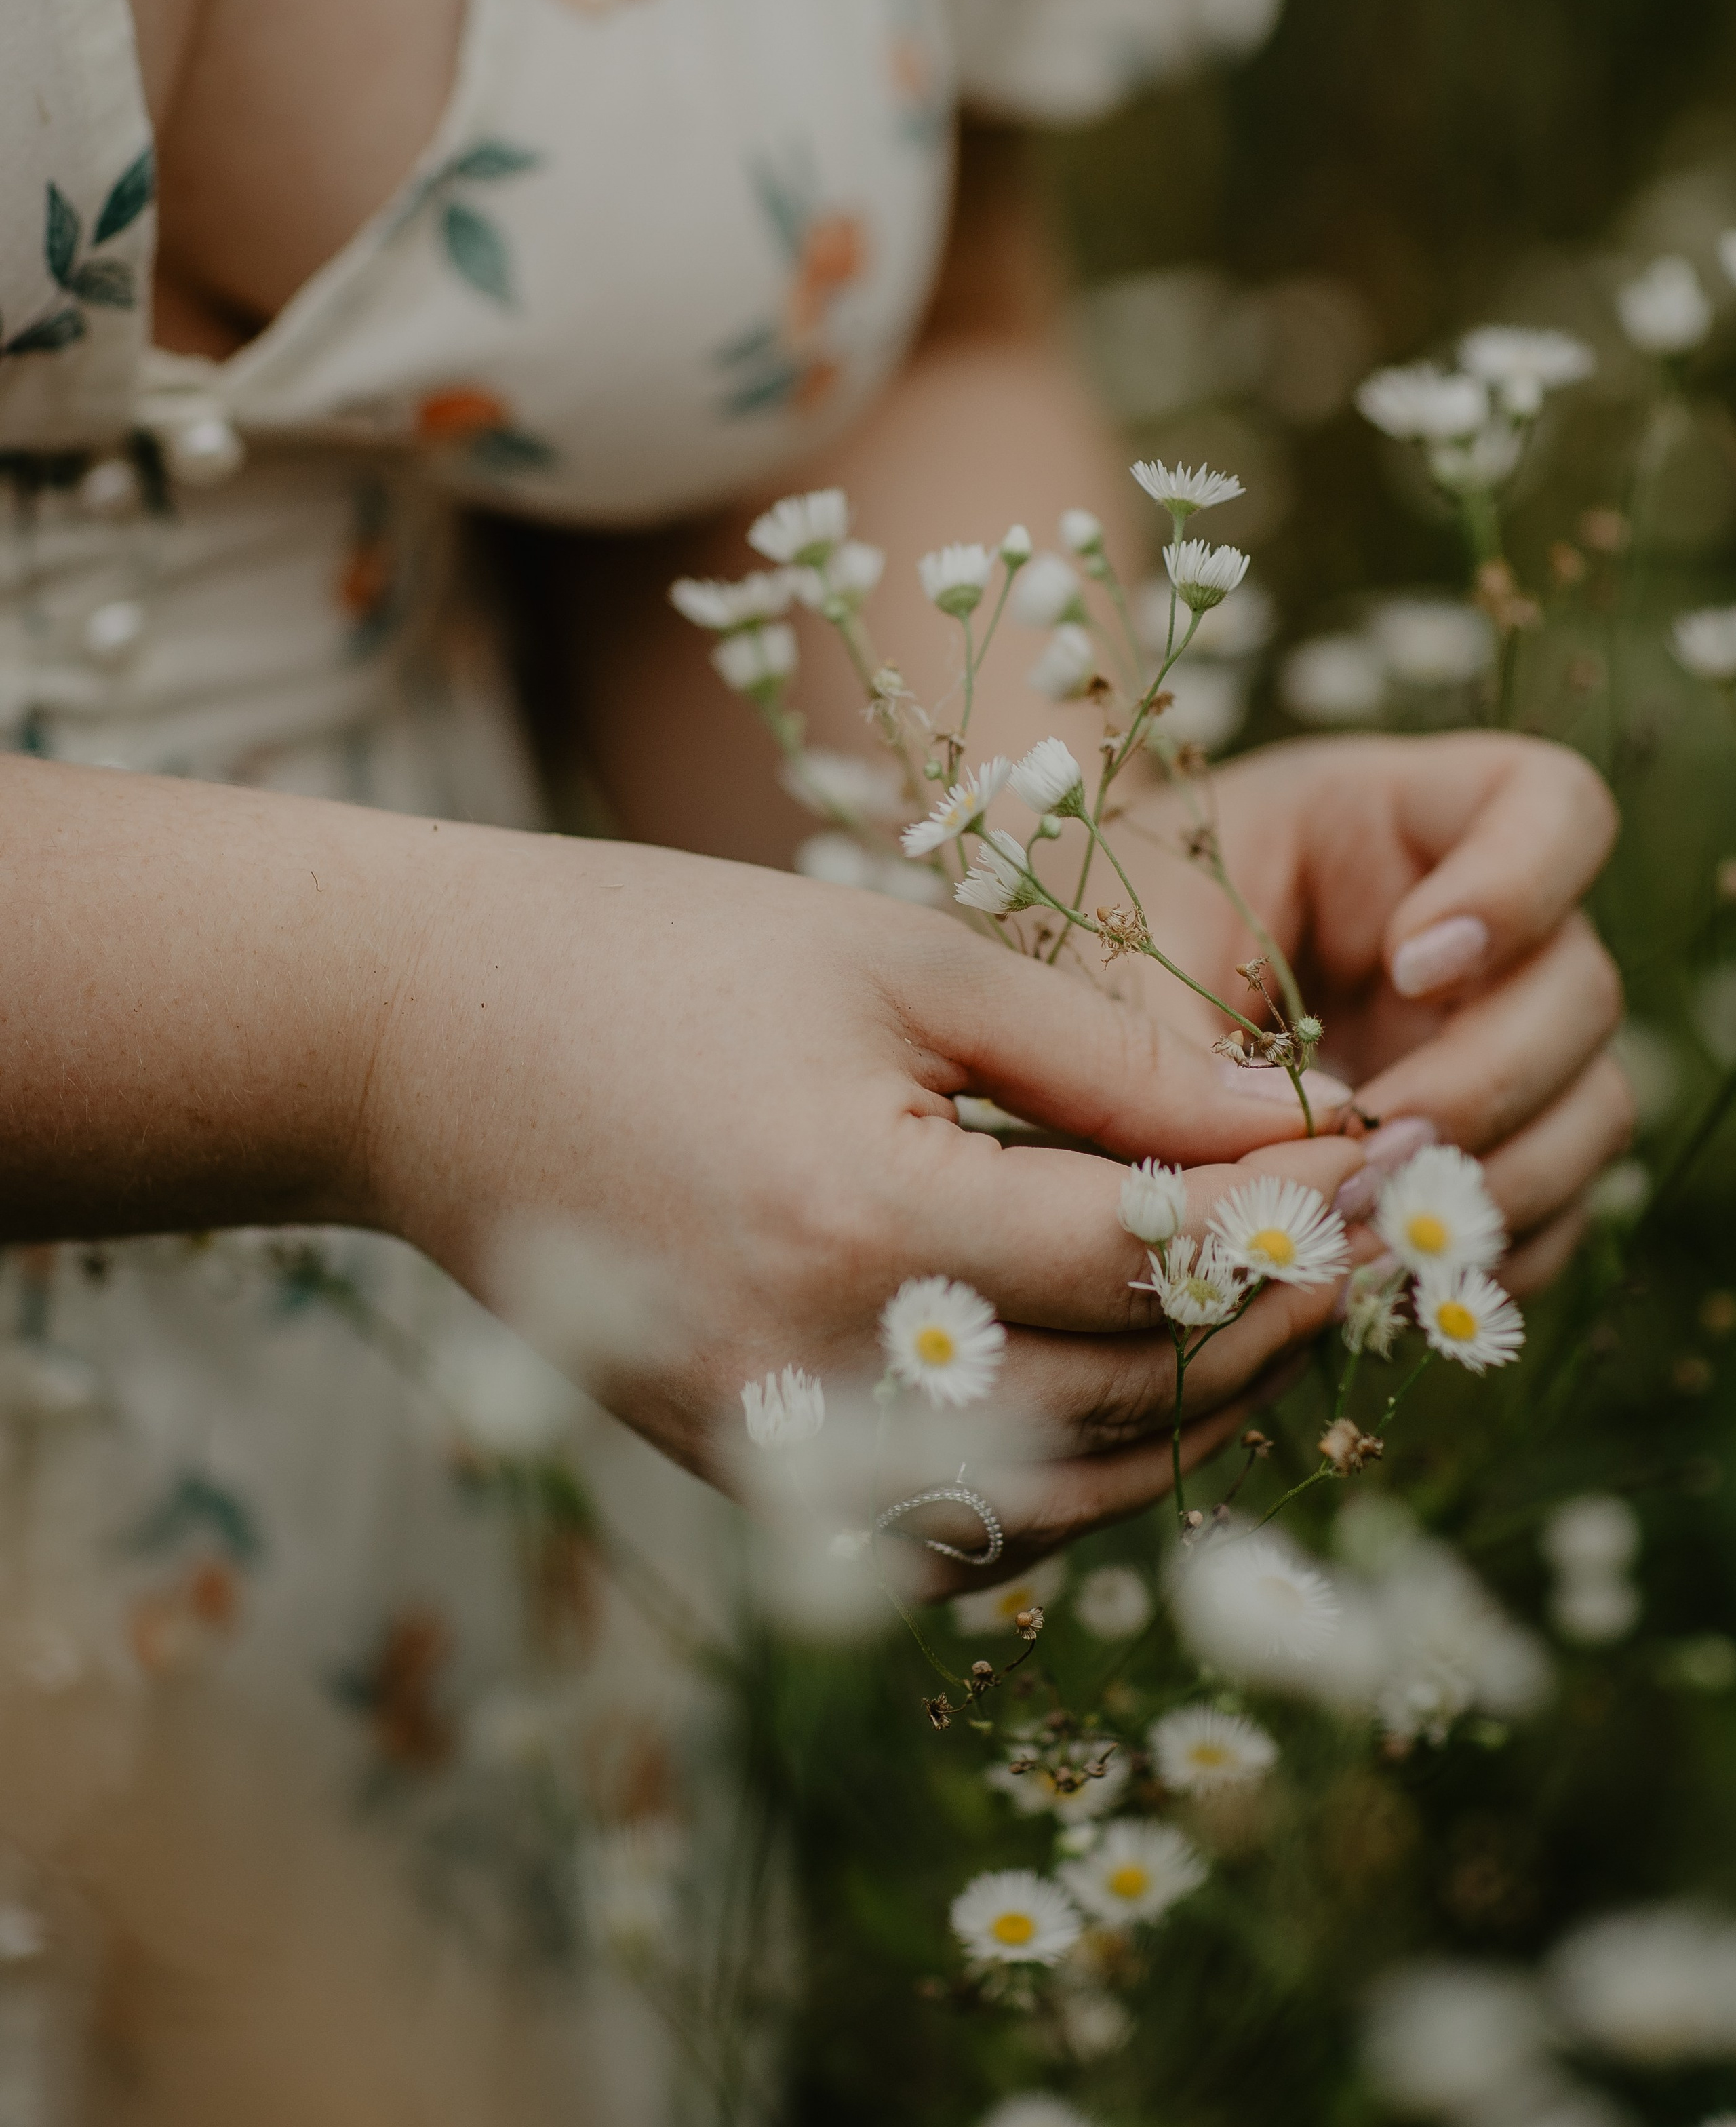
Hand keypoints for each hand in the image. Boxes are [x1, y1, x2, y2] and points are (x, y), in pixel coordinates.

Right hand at [362, 830, 1364, 1568]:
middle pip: (1132, 1401)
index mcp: (864, 1219)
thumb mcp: (906, 963)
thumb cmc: (668, 956)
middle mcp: (818, 1376)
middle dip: (1275, 1323)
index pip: (1155, 1266)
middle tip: (1360, 1243)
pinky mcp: (740, 1475)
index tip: (1378, 1163)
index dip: (1290, 1222)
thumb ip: (1113, 1064)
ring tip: (1265, 1312)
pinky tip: (1118, 1390)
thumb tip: (1294, 1133)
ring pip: (1063, 1500)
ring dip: (1192, 1418)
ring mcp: (770, 1451)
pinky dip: (1070, 1481)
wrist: (427, 1043)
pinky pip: (957, 1535)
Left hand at [1114, 731, 1627, 1293]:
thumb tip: (1303, 1154)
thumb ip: (1189, 1037)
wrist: (1052, 1023)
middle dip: (1492, 1077)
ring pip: (1590, 1111)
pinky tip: (1380, 1274)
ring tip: (1363, 1221)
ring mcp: (1493, 1047)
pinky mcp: (1479, 1154)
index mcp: (1402, 822)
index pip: (1552, 806)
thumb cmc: (1091, 939)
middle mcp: (1481, 935)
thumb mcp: (1122, 954)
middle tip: (1375, 1135)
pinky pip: (1547, 1214)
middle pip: (1583, 990)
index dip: (1523, 882)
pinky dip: (1479, 1253)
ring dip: (1497, 1179)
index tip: (1411, 962)